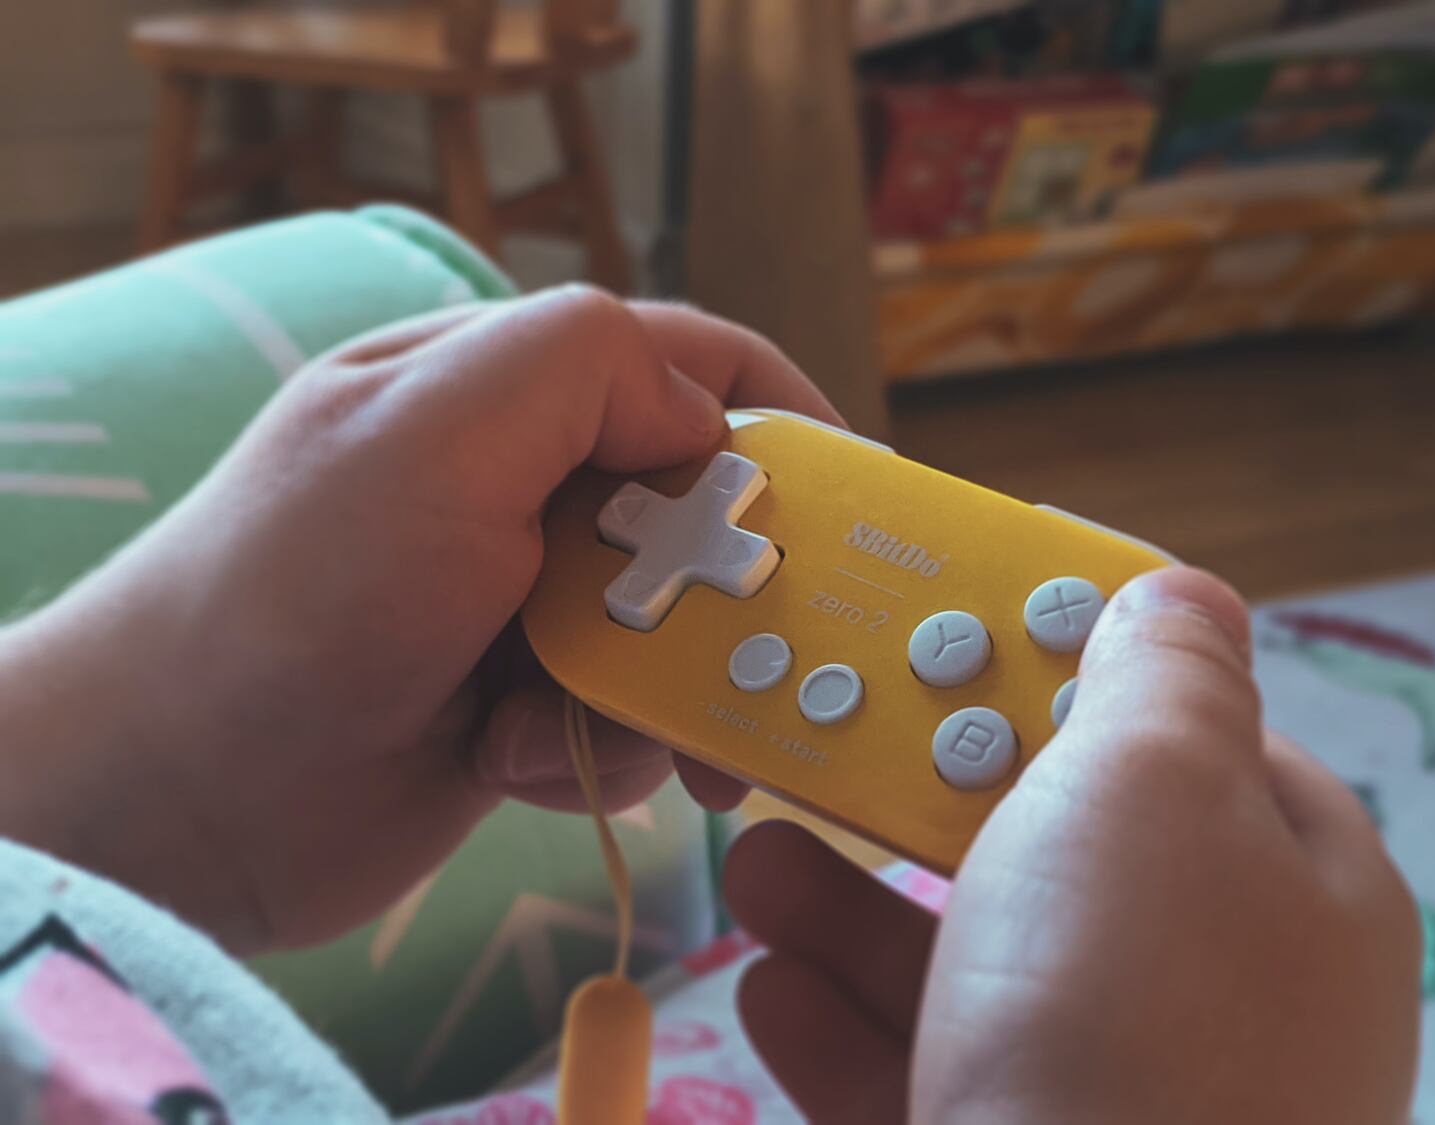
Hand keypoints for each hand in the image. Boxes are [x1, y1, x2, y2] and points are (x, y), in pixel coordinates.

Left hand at [0, 288, 838, 953]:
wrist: (180, 797)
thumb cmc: (295, 595)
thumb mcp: (432, 432)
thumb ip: (580, 367)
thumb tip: (698, 415)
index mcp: (497, 391)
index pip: (680, 360)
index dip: (781, 414)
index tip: (856, 495)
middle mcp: (515, 487)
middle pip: (698, 511)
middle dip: (737, 590)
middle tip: (775, 664)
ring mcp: (517, 603)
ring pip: (672, 633)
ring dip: (658, 692)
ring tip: (618, 741)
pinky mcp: (516, 706)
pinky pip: (620, 721)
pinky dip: (590, 752)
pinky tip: (513, 766)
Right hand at [725, 568, 1421, 1124]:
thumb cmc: (1126, 1005)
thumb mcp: (1156, 776)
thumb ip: (1164, 666)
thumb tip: (1176, 595)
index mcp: (1291, 885)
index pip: (1190, 739)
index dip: (1073, 671)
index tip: (963, 634)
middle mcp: (1221, 994)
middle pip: (1057, 850)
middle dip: (925, 793)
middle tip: (829, 740)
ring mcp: (1123, 1094)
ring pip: (973, 966)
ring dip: (851, 907)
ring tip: (759, 865)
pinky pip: (924, 1073)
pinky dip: (842, 1025)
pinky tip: (769, 989)